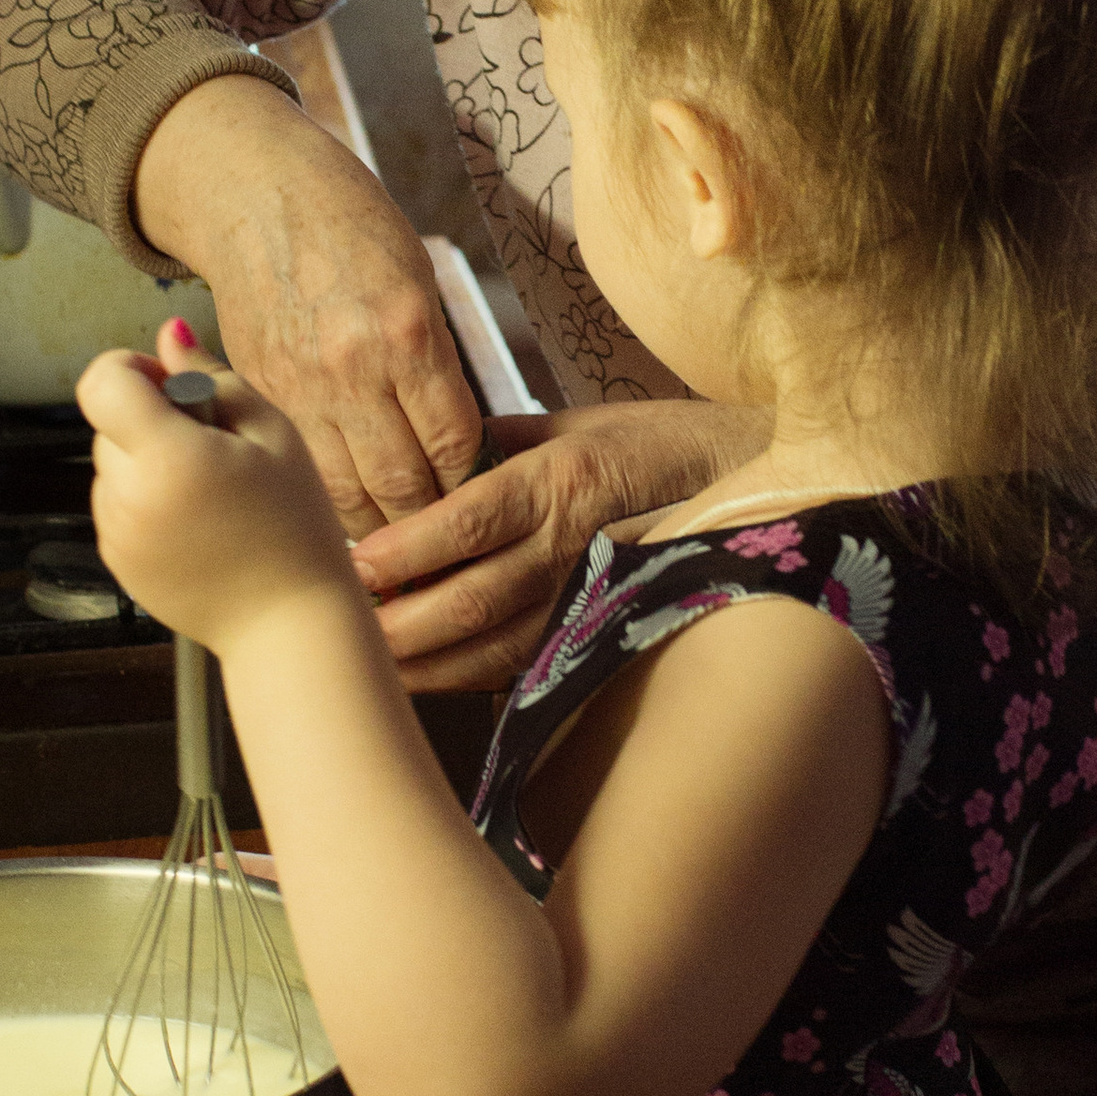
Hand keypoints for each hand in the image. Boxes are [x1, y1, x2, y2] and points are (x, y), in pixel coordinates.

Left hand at [77, 329, 356, 653]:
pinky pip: (117, 506)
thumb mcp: (272, 433)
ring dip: (147, 462)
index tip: (171, 386)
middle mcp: (129, 497)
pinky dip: (146, 501)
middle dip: (150, 420)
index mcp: (167, 457)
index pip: (102, 380)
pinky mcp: (117, 562)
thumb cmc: (296, 528)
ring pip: (111, 466)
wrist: (289, 623)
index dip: (132, 369)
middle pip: (108, 423)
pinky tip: (198, 521)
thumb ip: (211, 376)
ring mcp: (116, 534)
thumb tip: (170, 335)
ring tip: (210, 492)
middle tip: (213, 448)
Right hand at [133, 75, 481, 538]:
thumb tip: (455, 438)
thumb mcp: (417, 279)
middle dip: (428, 517)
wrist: (255, 192)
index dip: (470, 482)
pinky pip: (303, 466)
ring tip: (398, 537)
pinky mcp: (260, 393)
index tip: (478, 497)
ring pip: (347, 491)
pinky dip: (328, 495)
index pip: (454, 443)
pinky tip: (347, 507)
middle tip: (444, 536)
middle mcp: (354, 368)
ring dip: (378, 523)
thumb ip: (433, 361)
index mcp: (409, 332)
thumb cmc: (349, 224)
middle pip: (402, 483)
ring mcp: (300, 386)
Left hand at [349, 398, 770, 692]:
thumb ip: (499, 436)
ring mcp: (591, 594)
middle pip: (473, 597)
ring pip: (495, 644)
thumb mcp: (578, 418)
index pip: (469, 522)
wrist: (757, 483)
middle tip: (340, 631)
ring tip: (366, 664)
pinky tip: (424, 677)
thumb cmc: (661, 442)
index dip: (406, 550)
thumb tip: (423, 451)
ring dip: (426, 662)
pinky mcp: (602, 627)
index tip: (352, 565)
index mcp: (562, 477)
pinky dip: (468, 675)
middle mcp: (574, 541)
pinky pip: (525, 661)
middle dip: (400, 623)